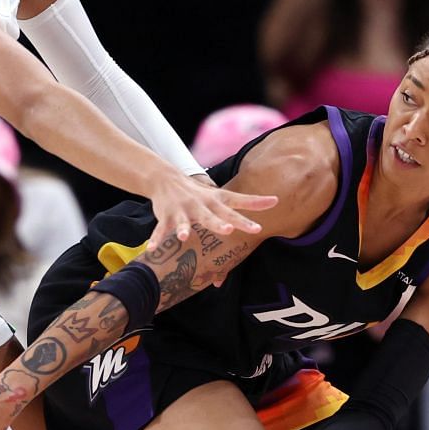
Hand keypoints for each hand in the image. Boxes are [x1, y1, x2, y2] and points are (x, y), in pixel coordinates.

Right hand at [146, 171, 274, 252]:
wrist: (166, 179)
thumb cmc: (199, 193)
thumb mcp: (222, 195)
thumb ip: (247, 201)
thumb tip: (276, 201)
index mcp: (216, 201)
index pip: (238, 202)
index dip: (255, 203)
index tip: (273, 203)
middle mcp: (200, 205)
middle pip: (212, 216)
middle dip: (219, 223)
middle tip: (229, 229)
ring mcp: (183, 211)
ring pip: (184, 222)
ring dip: (184, 229)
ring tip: (184, 237)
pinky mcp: (167, 216)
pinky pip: (160, 230)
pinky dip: (156, 240)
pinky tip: (152, 250)